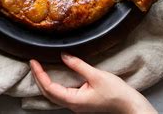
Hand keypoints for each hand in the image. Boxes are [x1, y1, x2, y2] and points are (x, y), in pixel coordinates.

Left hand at [30, 53, 156, 112]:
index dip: (39, 74)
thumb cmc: (116, 93)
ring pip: (54, 95)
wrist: (129, 105)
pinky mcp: (81, 102)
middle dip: (38, 78)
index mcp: (74, 101)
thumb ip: (78, 65)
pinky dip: (54, 85)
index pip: (49, 87)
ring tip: (39, 68)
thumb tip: (63, 55)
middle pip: (48, 93)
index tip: (33, 61)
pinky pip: (62, 94)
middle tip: (32, 63)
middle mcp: (72, 105)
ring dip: (44, 82)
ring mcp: (76, 105)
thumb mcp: (96, 75)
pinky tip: (53, 76)